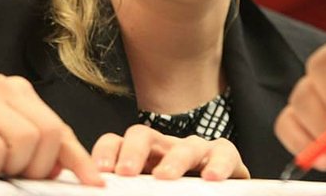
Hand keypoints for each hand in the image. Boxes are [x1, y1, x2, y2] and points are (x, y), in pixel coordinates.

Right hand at [0, 74, 102, 193]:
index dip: (78, 159)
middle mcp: (4, 87)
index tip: (95, 183)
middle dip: (36, 167)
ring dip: (9, 167)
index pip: (59, 127)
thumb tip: (64, 170)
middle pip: (49, 134)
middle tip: (9, 175)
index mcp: (18, 92)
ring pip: (26, 141)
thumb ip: (28, 149)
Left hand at [91, 125, 249, 180]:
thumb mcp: (150, 195)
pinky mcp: (225, 157)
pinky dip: (218, 163)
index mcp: (141, 159)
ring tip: (166, 177)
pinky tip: (211, 177)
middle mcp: (165, 149)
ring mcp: (196, 150)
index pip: (116, 144)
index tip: (100, 171)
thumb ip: (133, 193)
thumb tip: (110, 195)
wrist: (218, 195)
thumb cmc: (177, 195)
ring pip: (186, 144)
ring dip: (176, 159)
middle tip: (125, 172)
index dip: (106, 152)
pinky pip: (224, 151)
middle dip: (133, 150)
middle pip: (143, 135)